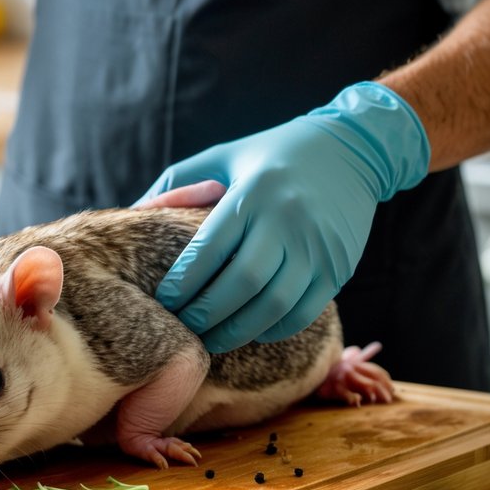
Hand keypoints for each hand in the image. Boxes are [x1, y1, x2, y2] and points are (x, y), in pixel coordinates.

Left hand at [137, 81, 429, 352]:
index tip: (164, 301)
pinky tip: (252, 329)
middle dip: (206, 314)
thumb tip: (135, 212)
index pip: (210, 249)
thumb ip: (179, 181)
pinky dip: (274, 328)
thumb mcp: (225, 155)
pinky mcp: (339, 266)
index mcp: (254, 192)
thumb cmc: (274, 154)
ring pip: (273, 305)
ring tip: (211, 340)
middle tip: (183, 329)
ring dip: (238, 330)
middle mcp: (288, 220)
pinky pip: (303, 311)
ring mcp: (318, 246)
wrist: (353, 149)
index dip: (183, 283)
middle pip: (241, 284)